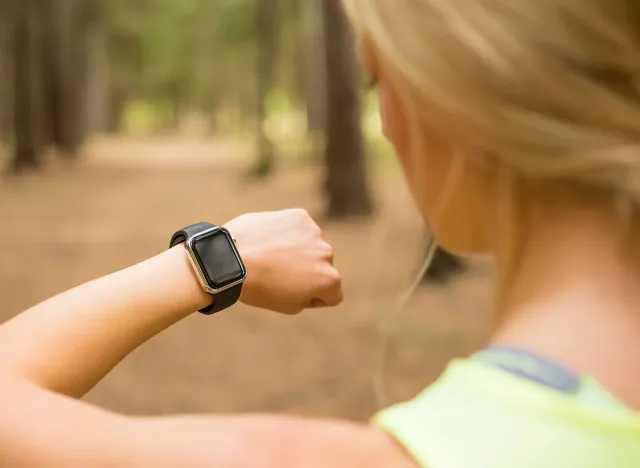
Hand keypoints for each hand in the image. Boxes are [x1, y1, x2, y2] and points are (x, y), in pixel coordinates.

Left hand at [225, 209, 342, 313]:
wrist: (231, 258)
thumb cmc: (258, 287)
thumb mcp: (289, 305)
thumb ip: (310, 295)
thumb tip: (314, 281)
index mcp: (329, 280)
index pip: (333, 294)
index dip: (312, 297)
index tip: (290, 293)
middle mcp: (328, 254)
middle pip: (323, 267)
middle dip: (307, 271)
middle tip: (277, 274)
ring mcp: (315, 232)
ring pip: (311, 245)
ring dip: (298, 250)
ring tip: (270, 255)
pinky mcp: (300, 216)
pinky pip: (300, 227)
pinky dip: (288, 233)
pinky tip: (269, 239)